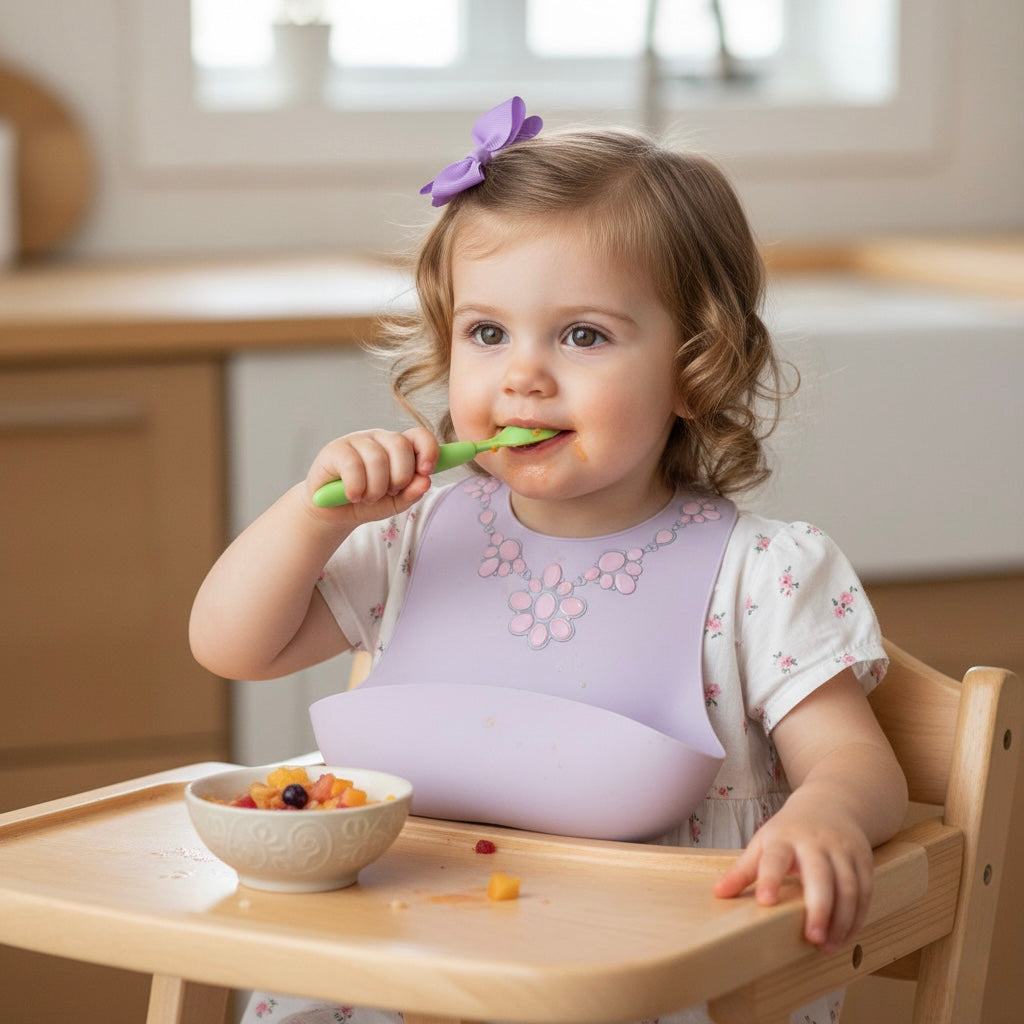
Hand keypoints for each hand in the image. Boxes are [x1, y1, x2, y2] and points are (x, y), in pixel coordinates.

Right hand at [305, 426, 438, 521]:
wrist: (334, 513)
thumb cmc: (368, 502)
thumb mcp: (396, 503)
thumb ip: (413, 492)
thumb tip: (426, 481)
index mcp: (399, 447)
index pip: (420, 436)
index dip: (428, 450)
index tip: (425, 471)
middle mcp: (380, 439)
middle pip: (400, 445)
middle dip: (399, 477)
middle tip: (389, 493)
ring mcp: (357, 440)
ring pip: (377, 458)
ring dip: (376, 488)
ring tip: (367, 498)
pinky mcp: (335, 449)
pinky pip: (353, 465)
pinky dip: (356, 487)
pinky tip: (353, 496)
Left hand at [712, 798, 873, 953]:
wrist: (832, 802)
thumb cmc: (791, 829)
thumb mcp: (764, 842)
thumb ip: (744, 870)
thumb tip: (718, 894)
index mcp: (785, 837)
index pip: (776, 857)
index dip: (770, 878)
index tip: (765, 901)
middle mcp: (816, 842)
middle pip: (821, 875)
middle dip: (819, 908)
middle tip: (812, 938)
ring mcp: (842, 850)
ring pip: (848, 886)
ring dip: (841, 920)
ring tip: (828, 946)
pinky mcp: (863, 859)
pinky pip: (865, 891)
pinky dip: (857, 916)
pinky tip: (845, 935)